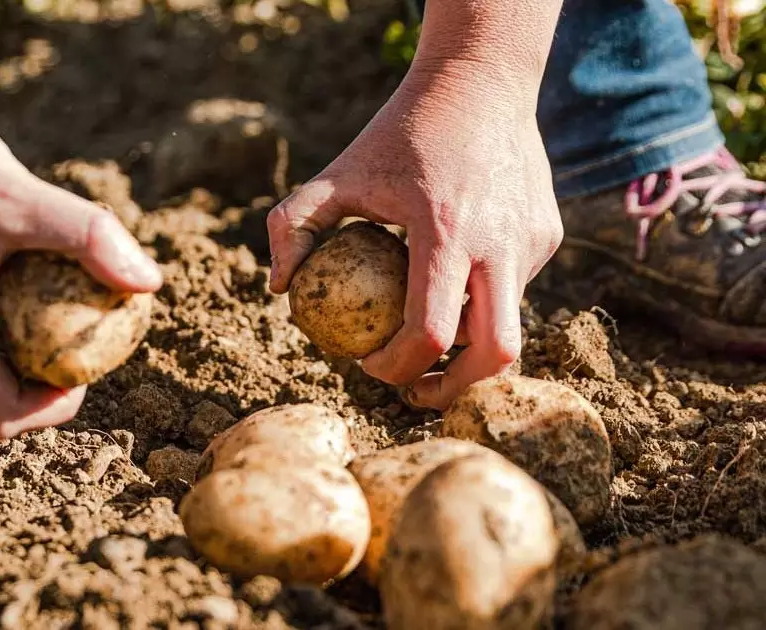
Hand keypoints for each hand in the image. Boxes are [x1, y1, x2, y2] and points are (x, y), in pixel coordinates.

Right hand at [0, 93, 162, 438]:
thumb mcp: (23, 194)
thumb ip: (89, 239)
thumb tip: (150, 283)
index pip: (1, 414)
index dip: (53, 409)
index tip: (87, 370)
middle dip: (39, 376)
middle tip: (80, 328)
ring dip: (13, 341)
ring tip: (49, 291)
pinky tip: (10, 265)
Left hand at [267, 60, 562, 409]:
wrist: (480, 79)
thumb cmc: (398, 132)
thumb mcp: (336, 173)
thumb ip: (293, 226)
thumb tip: (281, 289)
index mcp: (446, 231)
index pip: (429, 333)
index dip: (396, 368)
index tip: (367, 364)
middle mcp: (501, 243)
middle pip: (497, 355)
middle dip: (455, 391)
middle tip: (416, 393)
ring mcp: (533, 242)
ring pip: (508, 324)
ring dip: (465, 345)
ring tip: (425, 337)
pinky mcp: (548, 235)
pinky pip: (515, 290)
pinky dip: (482, 301)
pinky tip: (453, 274)